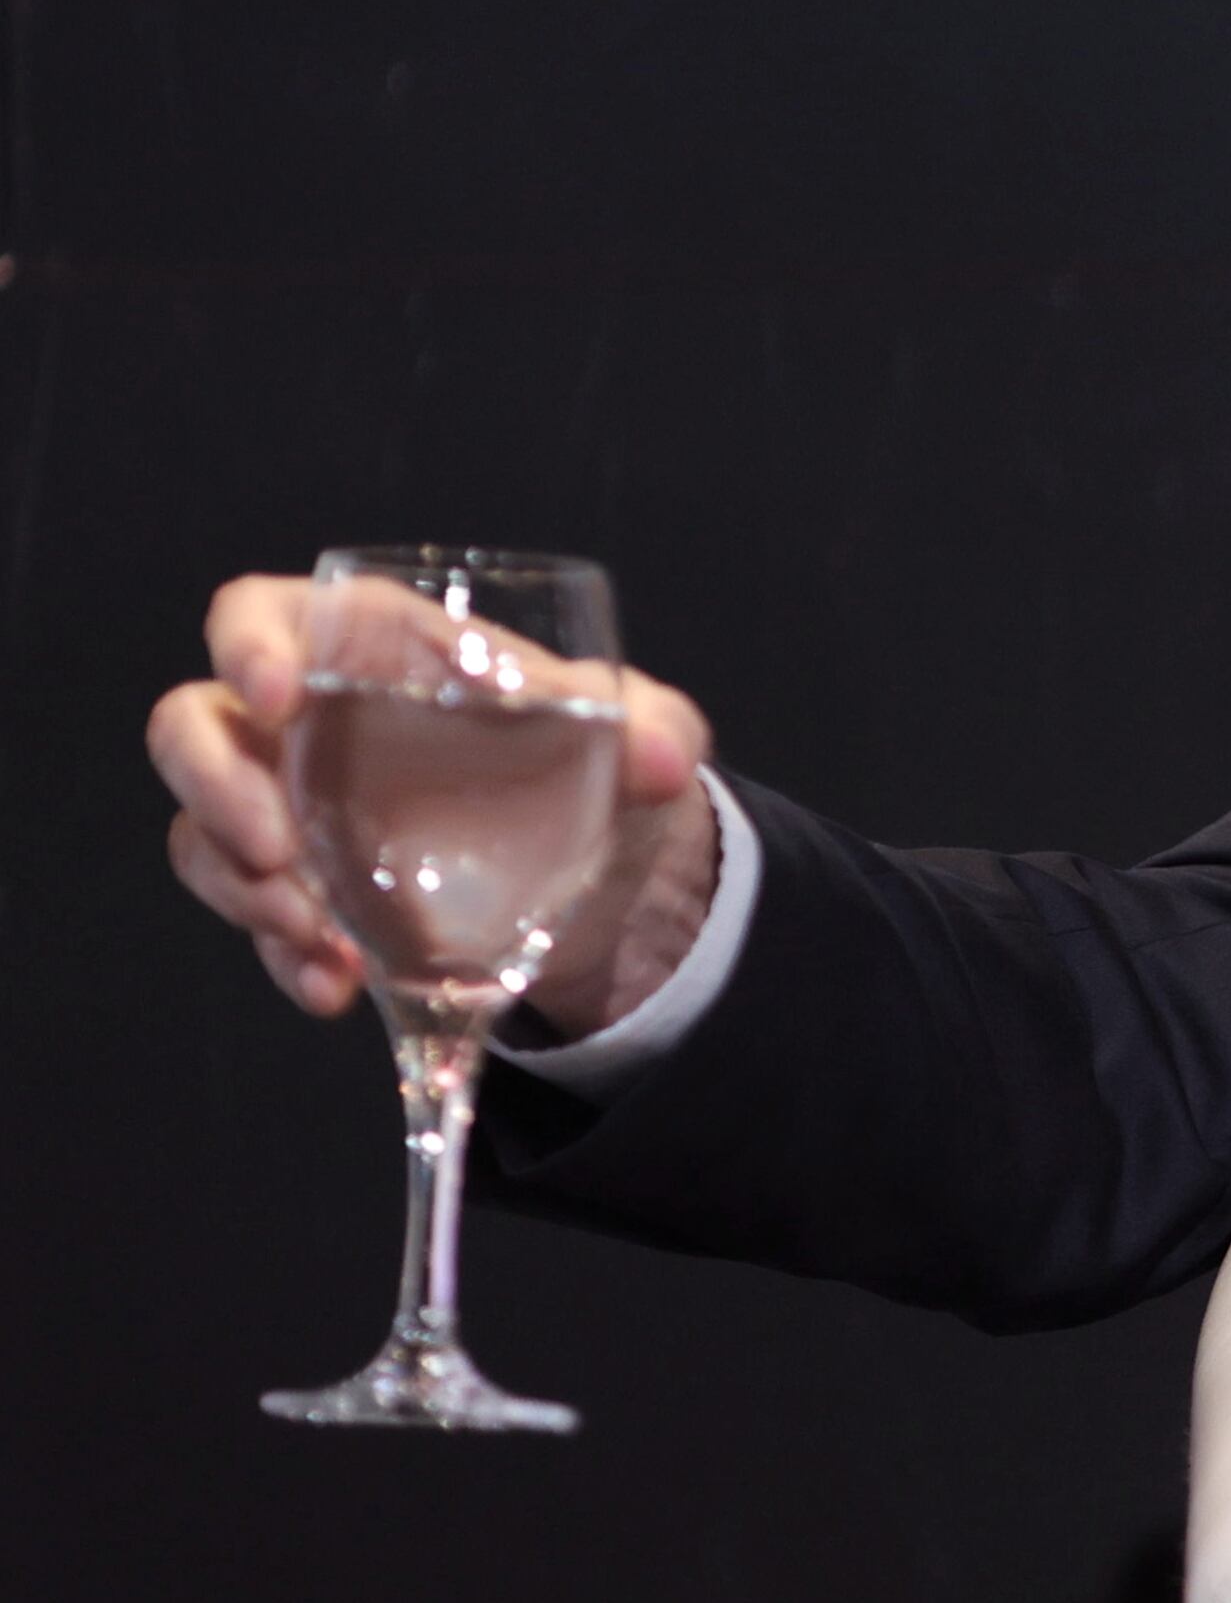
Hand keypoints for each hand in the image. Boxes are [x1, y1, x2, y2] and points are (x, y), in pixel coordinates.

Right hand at [152, 572, 724, 1033]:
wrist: (598, 864)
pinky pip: (251, 916)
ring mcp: (288, 805)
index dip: (246, 645)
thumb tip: (666, 761)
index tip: (275, 696)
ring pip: (207, 833)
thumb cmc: (587, 755)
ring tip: (318, 936)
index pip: (261, 615)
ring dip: (243, 891)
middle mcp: (305, 720)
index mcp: (367, 645)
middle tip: (277, 851)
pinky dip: (280, 954)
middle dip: (216, 790)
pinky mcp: (300, 887)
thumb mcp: (634, 732)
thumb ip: (655, 729)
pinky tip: (333, 987)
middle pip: (192, 728)